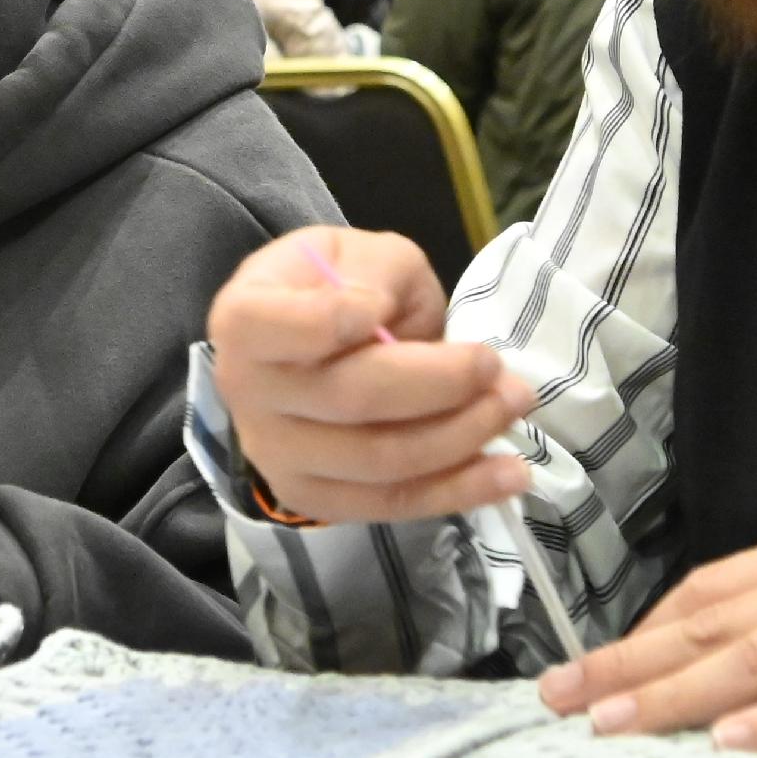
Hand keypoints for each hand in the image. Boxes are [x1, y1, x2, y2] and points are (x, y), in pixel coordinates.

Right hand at [204, 226, 532, 524]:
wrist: (311, 338)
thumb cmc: (338, 285)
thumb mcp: (360, 253)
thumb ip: (375, 277)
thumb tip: (388, 326)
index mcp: (243, 318)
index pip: (268, 327)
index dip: (327, 321)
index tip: (381, 307)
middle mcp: (247, 393)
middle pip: (349, 398)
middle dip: (440, 384)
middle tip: (497, 366)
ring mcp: (277, 455)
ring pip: (379, 461)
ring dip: (461, 436)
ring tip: (513, 405)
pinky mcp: (315, 498)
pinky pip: (391, 504)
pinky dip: (457, 491)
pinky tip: (508, 474)